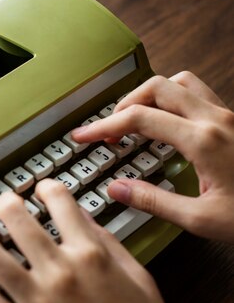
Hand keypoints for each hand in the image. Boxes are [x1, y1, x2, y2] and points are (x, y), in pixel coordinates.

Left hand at [0, 180, 176, 302]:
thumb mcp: (137, 276)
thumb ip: (106, 240)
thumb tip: (81, 215)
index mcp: (91, 256)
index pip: (59, 201)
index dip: (47, 187)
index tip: (42, 189)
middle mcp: (61, 274)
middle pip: (16, 217)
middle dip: (6, 201)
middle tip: (6, 202)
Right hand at [71, 71, 233, 242]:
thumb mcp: (203, 219)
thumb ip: (154, 201)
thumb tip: (117, 188)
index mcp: (203, 140)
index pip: (137, 118)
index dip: (102, 126)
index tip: (83, 136)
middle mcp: (215, 119)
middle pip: (156, 87)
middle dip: (124, 104)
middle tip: (109, 129)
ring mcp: (228, 115)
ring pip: (180, 82)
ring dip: (151, 95)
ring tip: (136, 119)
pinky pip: (198, 93)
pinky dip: (173, 100)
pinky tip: (169, 124)